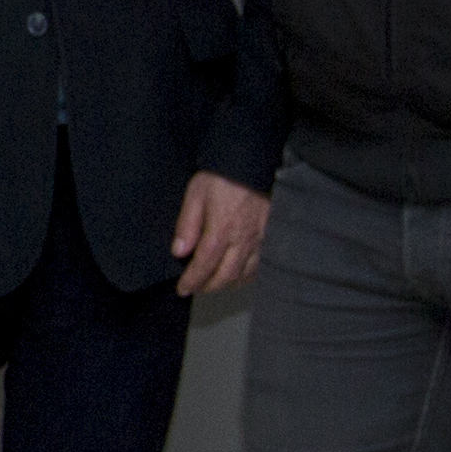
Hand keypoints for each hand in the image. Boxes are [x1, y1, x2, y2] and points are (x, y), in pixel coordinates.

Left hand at [169, 171, 269, 296]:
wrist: (252, 162)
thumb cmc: (222, 176)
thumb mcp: (196, 194)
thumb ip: (187, 225)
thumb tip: (180, 252)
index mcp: (221, 229)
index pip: (204, 265)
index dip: (192, 280)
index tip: (183, 289)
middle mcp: (243, 239)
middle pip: (226, 275)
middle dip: (209, 287)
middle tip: (196, 289)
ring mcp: (260, 239)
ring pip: (245, 274)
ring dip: (227, 284)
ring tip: (213, 284)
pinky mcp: (270, 235)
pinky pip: (260, 265)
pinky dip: (247, 276)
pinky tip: (238, 275)